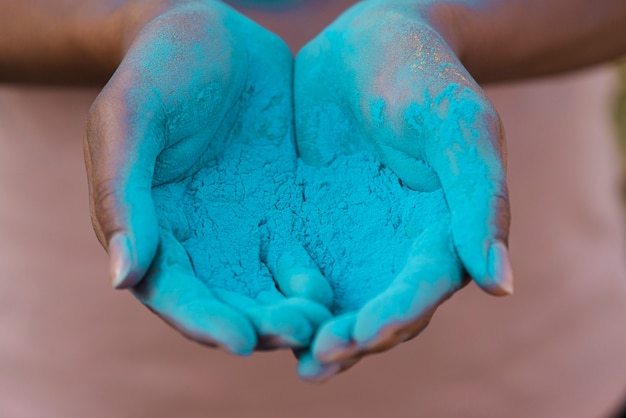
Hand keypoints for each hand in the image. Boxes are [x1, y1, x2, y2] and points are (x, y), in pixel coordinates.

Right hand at [84, 1, 331, 352]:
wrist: (214, 32)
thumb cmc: (161, 67)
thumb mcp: (131, 118)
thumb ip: (121, 193)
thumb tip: (122, 278)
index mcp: (152, 226)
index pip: (174, 291)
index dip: (203, 321)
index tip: (240, 340)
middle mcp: (197, 239)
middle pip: (224, 301)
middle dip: (258, 324)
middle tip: (298, 331)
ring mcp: (241, 228)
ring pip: (263, 289)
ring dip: (288, 311)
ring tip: (320, 316)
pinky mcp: (279, 211)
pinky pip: (295, 255)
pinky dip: (309, 277)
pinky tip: (329, 284)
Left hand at [293, 0, 511, 379]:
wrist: (370, 42)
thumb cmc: (425, 76)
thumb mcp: (458, 127)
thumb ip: (480, 200)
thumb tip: (503, 285)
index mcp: (442, 232)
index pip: (422, 289)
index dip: (393, 316)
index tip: (357, 336)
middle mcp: (397, 246)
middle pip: (378, 307)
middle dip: (349, 338)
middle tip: (313, 360)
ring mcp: (353, 236)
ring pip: (336, 297)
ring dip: (311, 327)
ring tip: (276, 346)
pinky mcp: (313, 221)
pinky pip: (295, 262)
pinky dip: (279, 287)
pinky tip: (251, 301)